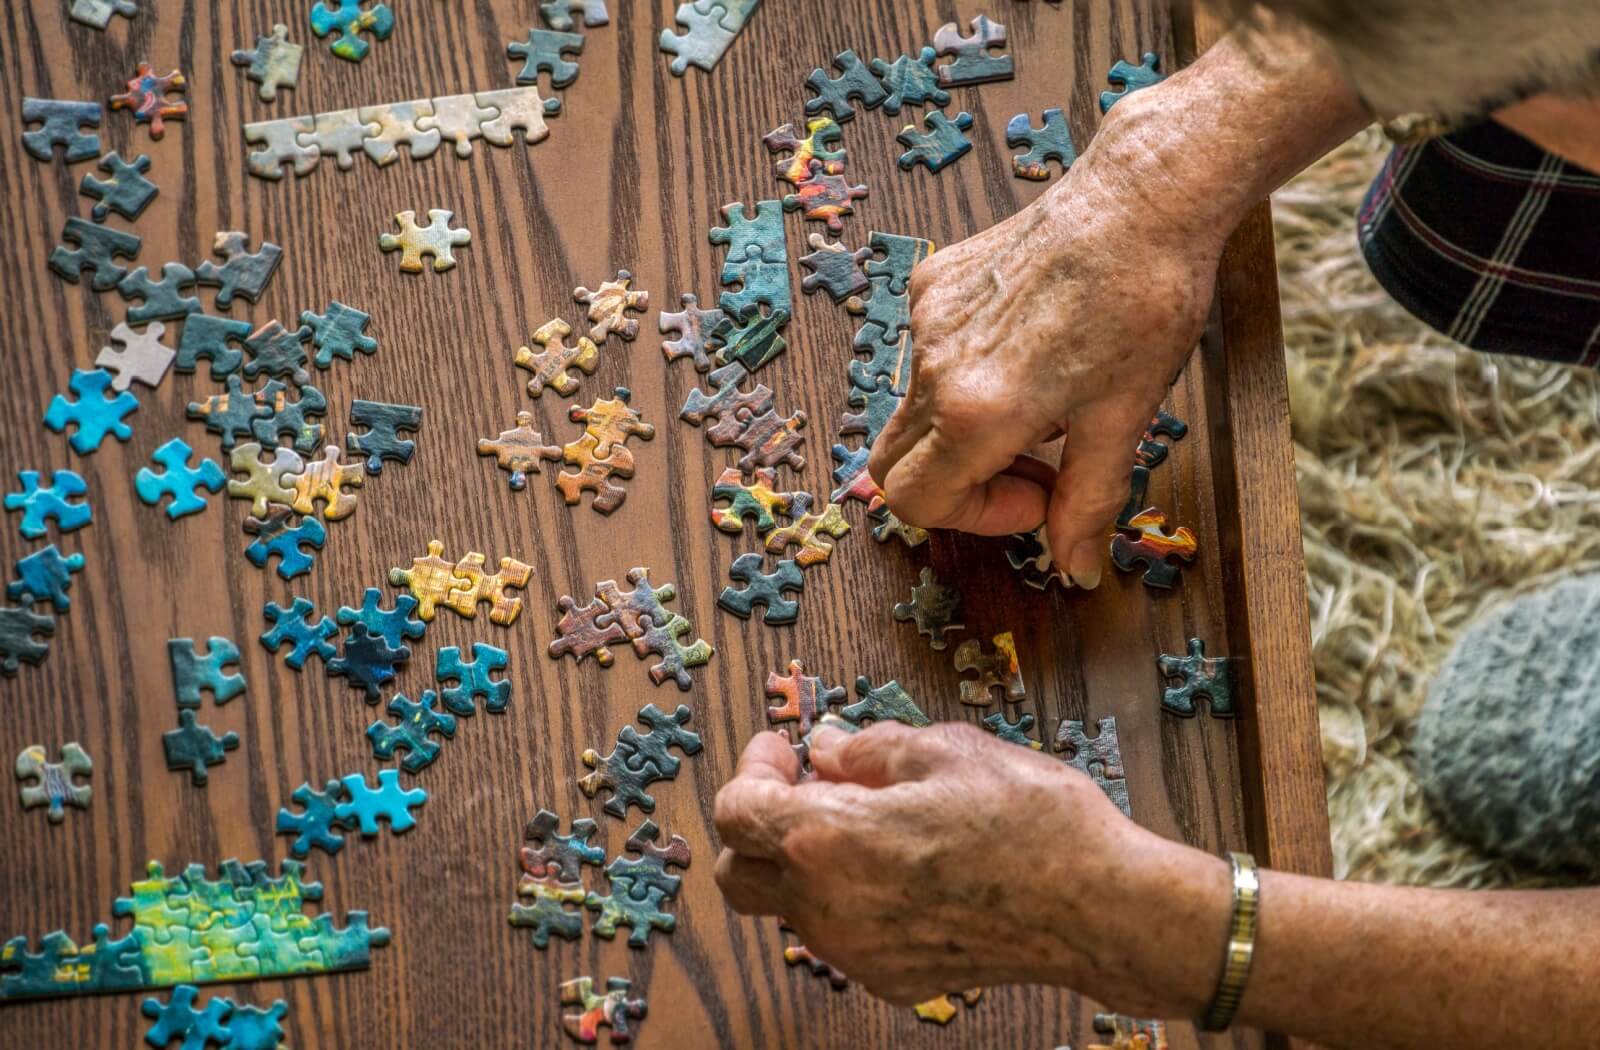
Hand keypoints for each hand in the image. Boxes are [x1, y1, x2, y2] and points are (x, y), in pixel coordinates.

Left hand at [713, 722, 1217, 1012]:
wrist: (1100, 908)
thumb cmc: (1030, 820)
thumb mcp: (945, 749)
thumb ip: (869, 748)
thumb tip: (828, 749)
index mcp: (828, 840)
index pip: (737, 811)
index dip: (753, 770)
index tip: (786, 750)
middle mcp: (829, 907)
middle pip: (741, 874)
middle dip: (758, 827)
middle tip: (808, 786)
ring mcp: (859, 952)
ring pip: (792, 906)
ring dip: (806, 861)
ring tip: (873, 820)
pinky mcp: (894, 979)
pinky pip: (844, 935)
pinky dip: (851, 898)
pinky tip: (907, 866)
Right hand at [868, 95, 1232, 587]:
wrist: (1144, 200)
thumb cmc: (1143, 303)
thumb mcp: (1122, 420)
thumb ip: (1088, 503)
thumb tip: (1076, 570)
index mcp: (977, 409)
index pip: (915, 502)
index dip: (973, 518)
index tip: (1038, 497)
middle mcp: (936, 365)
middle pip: (894, 465)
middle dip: (958, 485)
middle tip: (1034, 465)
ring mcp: (928, 321)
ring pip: (915, 411)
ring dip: (968, 432)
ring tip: (1045, 403)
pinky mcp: (933, 284)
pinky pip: (926, 356)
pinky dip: (966, 377)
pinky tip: (1029, 352)